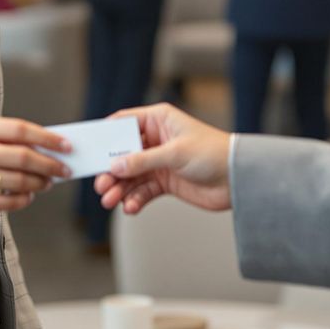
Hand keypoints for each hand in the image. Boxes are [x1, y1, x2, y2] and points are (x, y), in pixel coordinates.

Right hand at [0, 116, 71, 214]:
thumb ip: (10, 136)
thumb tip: (49, 147)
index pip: (20, 130)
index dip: (47, 138)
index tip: (67, 146)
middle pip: (22, 158)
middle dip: (49, 164)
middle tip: (64, 169)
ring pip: (18, 182)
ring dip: (40, 183)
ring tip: (48, 181)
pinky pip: (9, 202)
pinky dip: (25, 199)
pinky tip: (30, 194)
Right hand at [93, 103, 232, 214]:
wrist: (238, 179)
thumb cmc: (213, 154)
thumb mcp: (174, 154)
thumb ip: (142, 161)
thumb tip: (114, 166)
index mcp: (158, 120)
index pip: (123, 123)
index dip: (106, 136)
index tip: (91, 152)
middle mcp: (156, 140)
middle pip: (123, 154)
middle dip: (111, 171)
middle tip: (102, 186)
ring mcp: (159, 162)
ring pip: (131, 175)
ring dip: (120, 189)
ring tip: (111, 201)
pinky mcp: (165, 181)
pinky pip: (143, 191)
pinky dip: (134, 199)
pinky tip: (130, 208)